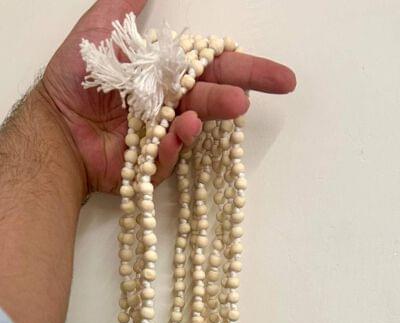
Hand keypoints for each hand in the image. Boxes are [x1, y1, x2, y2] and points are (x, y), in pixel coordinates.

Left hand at [40, 0, 295, 194]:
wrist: (54, 125)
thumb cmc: (75, 78)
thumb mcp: (101, 26)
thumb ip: (128, 2)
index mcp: (163, 72)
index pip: (209, 65)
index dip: (243, 66)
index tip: (278, 75)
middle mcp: (168, 102)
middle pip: (212, 92)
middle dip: (245, 87)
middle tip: (276, 84)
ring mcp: (161, 135)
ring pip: (197, 122)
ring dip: (216, 110)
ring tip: (234, 104)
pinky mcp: (151, 164)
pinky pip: (171, 154)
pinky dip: (178, 142)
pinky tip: (183, 126)